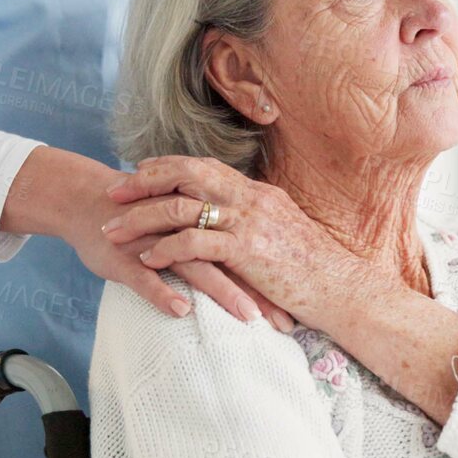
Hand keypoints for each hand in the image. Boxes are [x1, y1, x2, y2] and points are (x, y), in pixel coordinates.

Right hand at [2, 147, 292, 329]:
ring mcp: (155, 241)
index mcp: (203, 221)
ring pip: (194, 265)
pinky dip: (161, 292)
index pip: (246, 252)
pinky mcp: (125, 254)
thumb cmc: (139, 216)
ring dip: (223, 292)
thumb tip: (249, 268)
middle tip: (285, 323)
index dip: (271, 279)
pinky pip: (144, 276)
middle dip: (259, 292)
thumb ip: (213, 240)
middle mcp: (185, 229)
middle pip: (231, 260)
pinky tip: (181, 311)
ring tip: (247, 318)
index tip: (298, 307)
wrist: (86, 199)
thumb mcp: (181, 223)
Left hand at [102, 155, 383, 330]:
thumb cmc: (317, 273)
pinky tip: (146, 259)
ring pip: (181, 207)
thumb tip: (235, 228)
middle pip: (186, 174)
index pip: (205, 167)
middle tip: (112, 192)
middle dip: (144, 181)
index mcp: (258, 194)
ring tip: (113, 231)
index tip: (138, 173)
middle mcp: (251, 199)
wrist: (345, 290)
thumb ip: (257, 226)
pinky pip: (195, 242)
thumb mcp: (285, 237)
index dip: (167, 167)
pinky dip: (165, 248)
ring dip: (142, 218)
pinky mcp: (248, 250)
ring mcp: (249, 222)